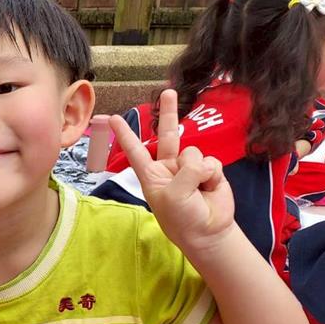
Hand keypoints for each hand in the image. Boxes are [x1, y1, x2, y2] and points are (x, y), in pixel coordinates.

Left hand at [110, 89, 235, 254]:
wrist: (209, 232)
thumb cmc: (183, 218)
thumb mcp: (173, 196)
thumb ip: (185, 172)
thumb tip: (201, 160)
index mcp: (151, 175)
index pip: (135, 150)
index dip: (125, 134)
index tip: (111, 118)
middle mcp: (168, 167)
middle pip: (168, 134)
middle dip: (168, 112)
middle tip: (168, 91)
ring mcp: (189, 167)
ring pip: (193, 152)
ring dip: (198, 171)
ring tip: (197, 191)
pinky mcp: (209, 169)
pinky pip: (211, 161)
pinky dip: (212, 174)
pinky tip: (210, 188)